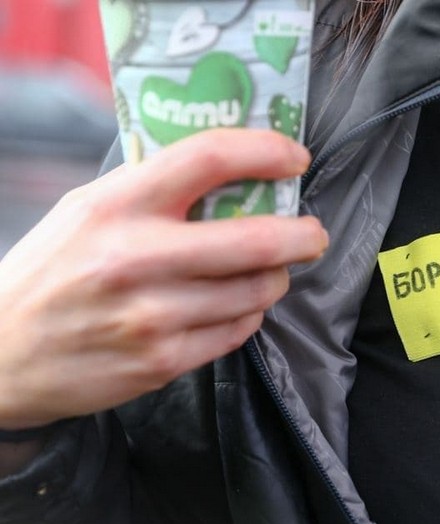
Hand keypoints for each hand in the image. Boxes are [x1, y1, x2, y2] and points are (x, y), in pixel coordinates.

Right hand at [0, 129, 327, 429]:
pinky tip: (235, 305)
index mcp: (114, 205)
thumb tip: (234, 171)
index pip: (207, 158)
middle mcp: (136, 258)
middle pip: (256, 239)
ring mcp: (153, 316)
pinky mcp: (164, 360)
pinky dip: (249, 313)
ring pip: (257, 290)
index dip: (265, 151)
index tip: (295, 156)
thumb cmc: (52, 273)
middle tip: (313, 233)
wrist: (2, 356)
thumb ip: (151, 191)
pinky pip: (239, 330)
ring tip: (267, 272)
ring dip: (275, 278)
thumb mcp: (86, 212)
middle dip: (303, 235)